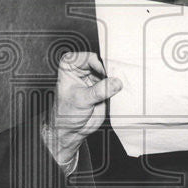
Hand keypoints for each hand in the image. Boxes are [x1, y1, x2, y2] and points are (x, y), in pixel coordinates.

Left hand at [43, 52, 120, 166]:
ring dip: (117, 78)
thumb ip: (98, 91)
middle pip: (102, 63)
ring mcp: (94, 78)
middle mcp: (83, 70)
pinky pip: (114, 83)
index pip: (88, 58)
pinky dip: (119, 87)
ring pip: (110, 73)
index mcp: (70, 66)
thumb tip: (115, 82)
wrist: (70, 130)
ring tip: (120, 85)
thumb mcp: (81, 100)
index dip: (98, 64)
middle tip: (118, 77)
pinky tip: (122, 90)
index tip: (105, 74)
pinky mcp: (104, 88)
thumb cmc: (65, 113)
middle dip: (111, 70)